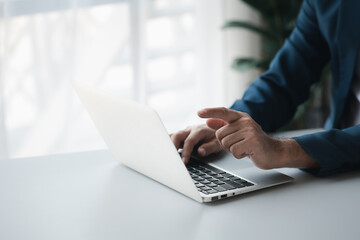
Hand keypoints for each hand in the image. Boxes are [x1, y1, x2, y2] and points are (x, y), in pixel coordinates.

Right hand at [170, 124, 221, 163]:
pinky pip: (173, 137)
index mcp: (199, 131)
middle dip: (173, 147)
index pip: (190, 141)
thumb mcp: (218, 143)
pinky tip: (165, 150)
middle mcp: (190, 130)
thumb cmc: (218, 137)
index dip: (186, 151)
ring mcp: (185, 132)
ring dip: (169, 144)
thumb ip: (209, 147)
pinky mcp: (183, 135)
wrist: (219, 127)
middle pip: (177, 135)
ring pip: (173, 135)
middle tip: (172, 158)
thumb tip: (200, 152)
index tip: (184, 161)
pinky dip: (168, 143)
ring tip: (166, 155)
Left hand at [198, 107, 318, 169]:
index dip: (210, 111)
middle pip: (220, 134)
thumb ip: (224, 126)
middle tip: (240, 144)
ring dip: (233, 150)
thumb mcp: (238, 132)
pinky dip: (239, 155)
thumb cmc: (255, 143)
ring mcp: (249, 130)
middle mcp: (245, 121)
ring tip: (244, 148)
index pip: (223, 111)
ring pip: (226, 143)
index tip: (199, 112)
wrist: (275, 152)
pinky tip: (248, 152)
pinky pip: (234, 151)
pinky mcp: (252, 141)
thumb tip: (208, 121)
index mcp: (241, 117)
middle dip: (226, 143)